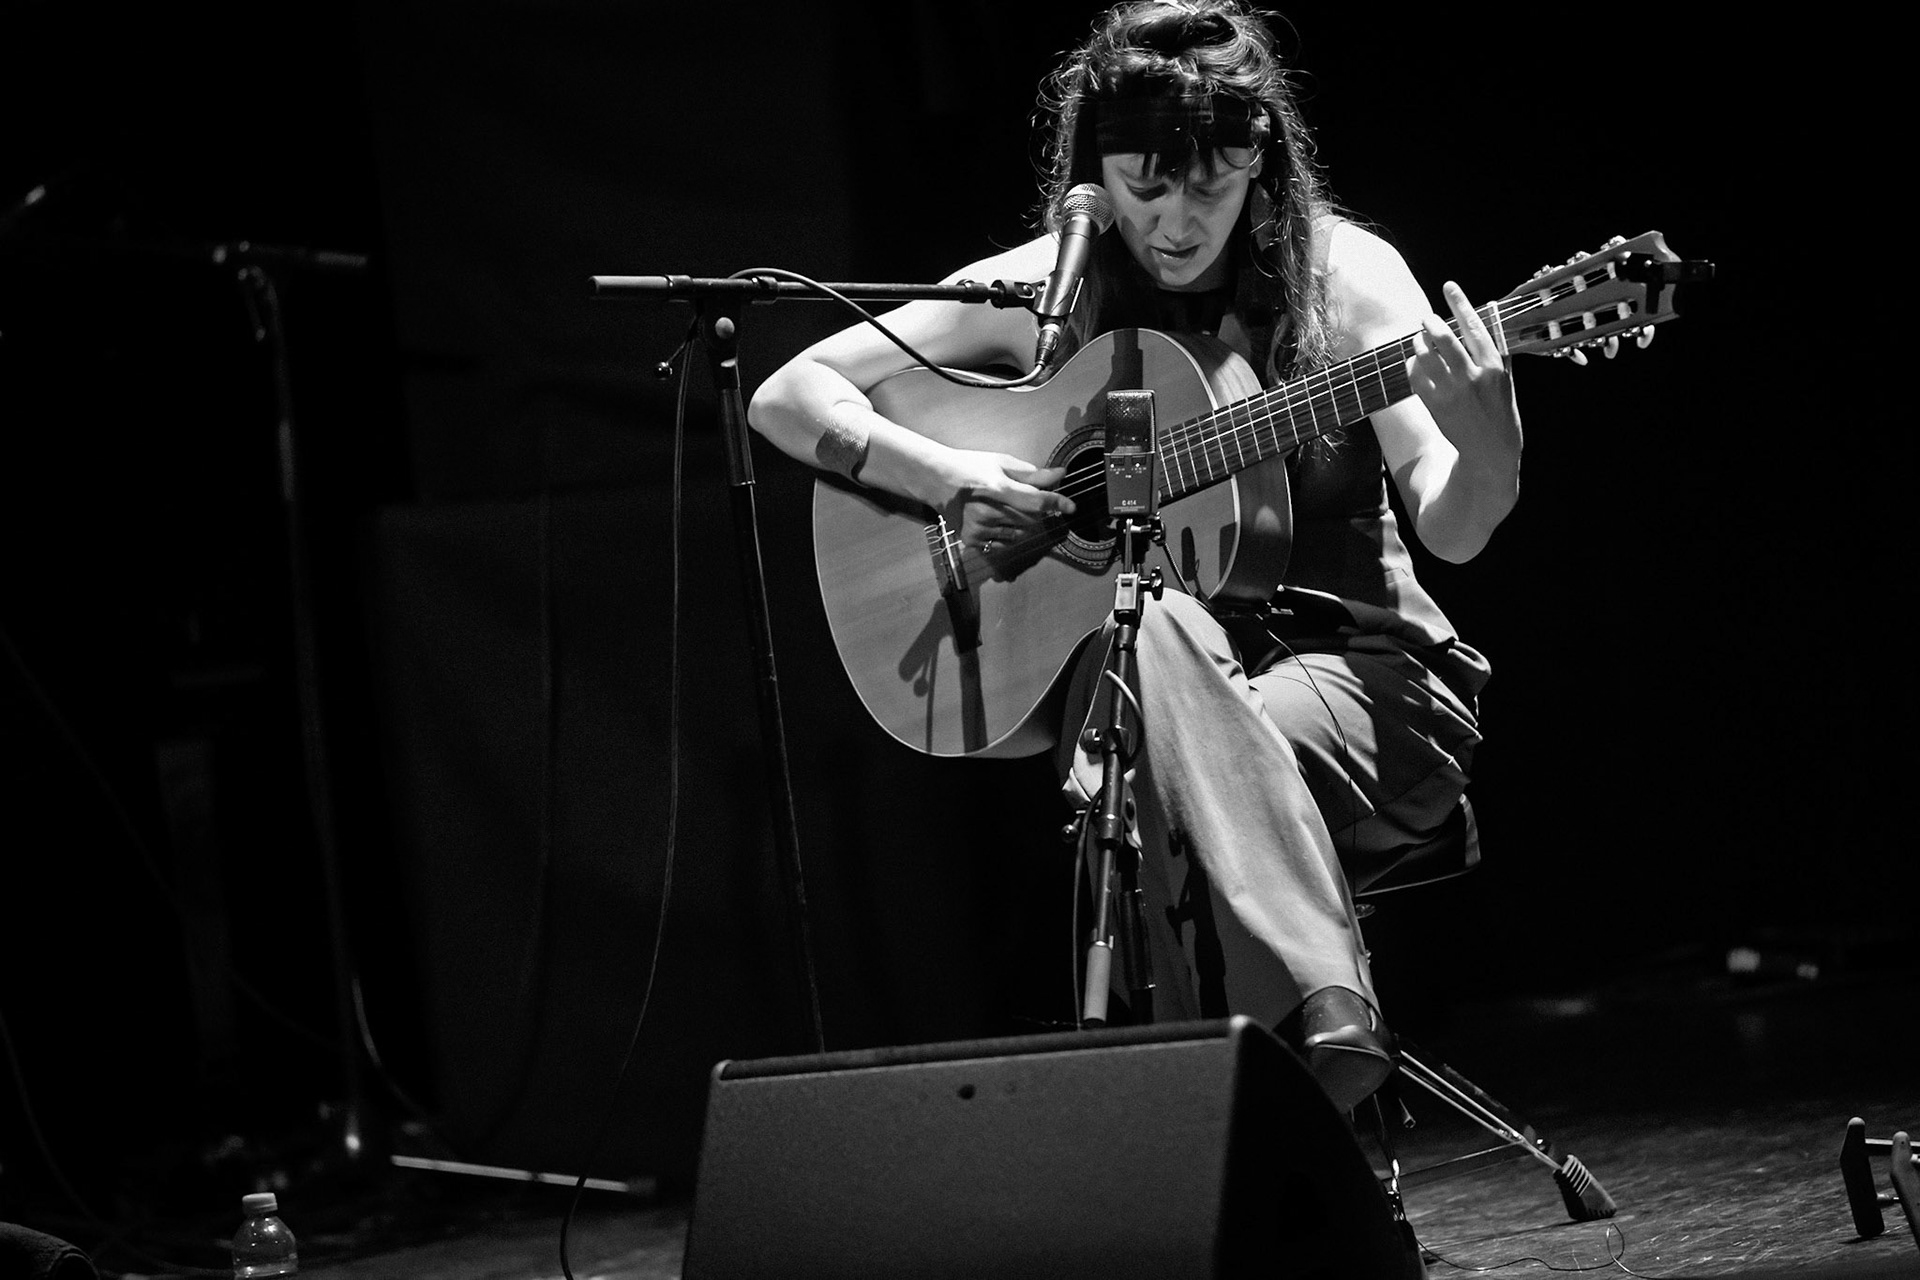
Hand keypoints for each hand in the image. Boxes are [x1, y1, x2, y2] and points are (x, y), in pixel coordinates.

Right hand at [936, 448, 1076, 550]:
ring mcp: (980, 529)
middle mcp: (989, 512)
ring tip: (1005, 508)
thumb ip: (1032, 474)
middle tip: (1022, 498)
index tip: (1072, 507)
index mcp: (998, 489)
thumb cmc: (971, 467)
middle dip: (1035, 510)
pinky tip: (995, 520)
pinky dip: (1007, 534)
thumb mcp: (1001, 463)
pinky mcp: (972, 540)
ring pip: (1020, 533)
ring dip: (1022, 523)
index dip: (1057, 503)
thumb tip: (1061, 475)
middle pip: (1031, 519)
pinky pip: (1004, 543)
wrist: (937, 480)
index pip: (1037, 501)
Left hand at [1410, 281, 1522, 465]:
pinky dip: (1413, 365)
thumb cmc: (1500, 412)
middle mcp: (1473, 377)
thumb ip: (1497, 350)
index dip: (1460, 304)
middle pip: (1446, 340)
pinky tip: (1415, 362)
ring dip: (1419, 343)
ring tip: (1419, 340)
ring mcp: (1453, 393)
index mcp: (1494, 366)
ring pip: (1427, 357)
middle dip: (1431, 324)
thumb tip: (1490, 315)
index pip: (1475, 327)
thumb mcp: (1506, 380)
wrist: (1490, 450)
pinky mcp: (1436, 406)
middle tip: (1426, 319)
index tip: (1448, 286)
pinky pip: (1416, 378)